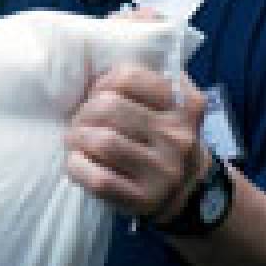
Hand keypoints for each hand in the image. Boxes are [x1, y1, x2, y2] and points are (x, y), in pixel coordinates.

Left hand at [64, 64, 207, 222]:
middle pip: (109, 107)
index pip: (127, 76)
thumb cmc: (164, 141)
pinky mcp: (144, 199)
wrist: (190, 193)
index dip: (101, 83)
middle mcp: (177, 137)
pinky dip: (78, 167)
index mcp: (183, 106)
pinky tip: (76, 163)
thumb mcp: (168, 107)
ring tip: (76, 141)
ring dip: (77, 138)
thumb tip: (87, 66)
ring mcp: (163, 170)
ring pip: (103, 141)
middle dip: (84, 112)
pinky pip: (100, 178)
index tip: (96, 95)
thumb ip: (141, 84)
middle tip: (80, 122)